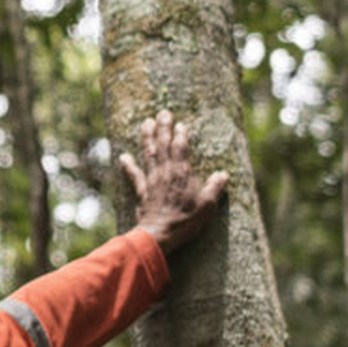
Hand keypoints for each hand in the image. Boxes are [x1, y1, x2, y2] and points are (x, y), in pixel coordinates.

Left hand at [118, 110, 229, 254]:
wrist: (161, 233)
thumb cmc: (186, 220)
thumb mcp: (207, 205)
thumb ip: (215, 188)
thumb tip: (223, 174)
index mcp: (182, 173)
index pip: (181, 148)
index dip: (180, 134)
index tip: (180, 123)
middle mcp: (166, 172)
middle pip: (164, 145)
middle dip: (163, 128)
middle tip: (163, 113)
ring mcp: (152, 180)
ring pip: (149, 153)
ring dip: (147, 137)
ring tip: (146, 123)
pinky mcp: (143, 191)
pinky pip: (134, 175)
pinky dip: (128, 165)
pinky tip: (123, 156)